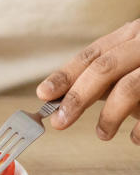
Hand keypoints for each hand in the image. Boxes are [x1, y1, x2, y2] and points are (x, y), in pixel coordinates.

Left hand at [37, 20, 139, 144]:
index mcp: (133, 35)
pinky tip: (135, 139)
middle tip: (60, 122)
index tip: (43, 94)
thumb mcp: (131, 64)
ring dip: (110, 116)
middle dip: (77, 97)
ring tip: (102, 134)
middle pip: (104, 68)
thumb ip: (105, 76)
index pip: (92, 54)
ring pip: (129, 87)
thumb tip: (60, 96)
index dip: (65, 75)